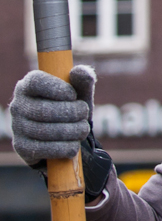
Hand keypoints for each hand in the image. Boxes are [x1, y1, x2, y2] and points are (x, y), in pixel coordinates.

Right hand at [10, 66, 111, 199]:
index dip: (58, 89)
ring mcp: (17, 126)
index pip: (36, 83)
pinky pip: (45, 149)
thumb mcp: (79, 93)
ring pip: (46, 131)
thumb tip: (81, 71)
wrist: (62, 135)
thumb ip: (82, 81)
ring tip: (83, 129)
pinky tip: (74, 145)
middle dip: (72, 113)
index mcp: (29, 85)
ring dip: (73, 131)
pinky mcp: (21, 147)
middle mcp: (18, 105)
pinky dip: (65, 148)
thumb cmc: (70, 107)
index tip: (74, 95)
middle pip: (44, 110)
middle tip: (85, 114)